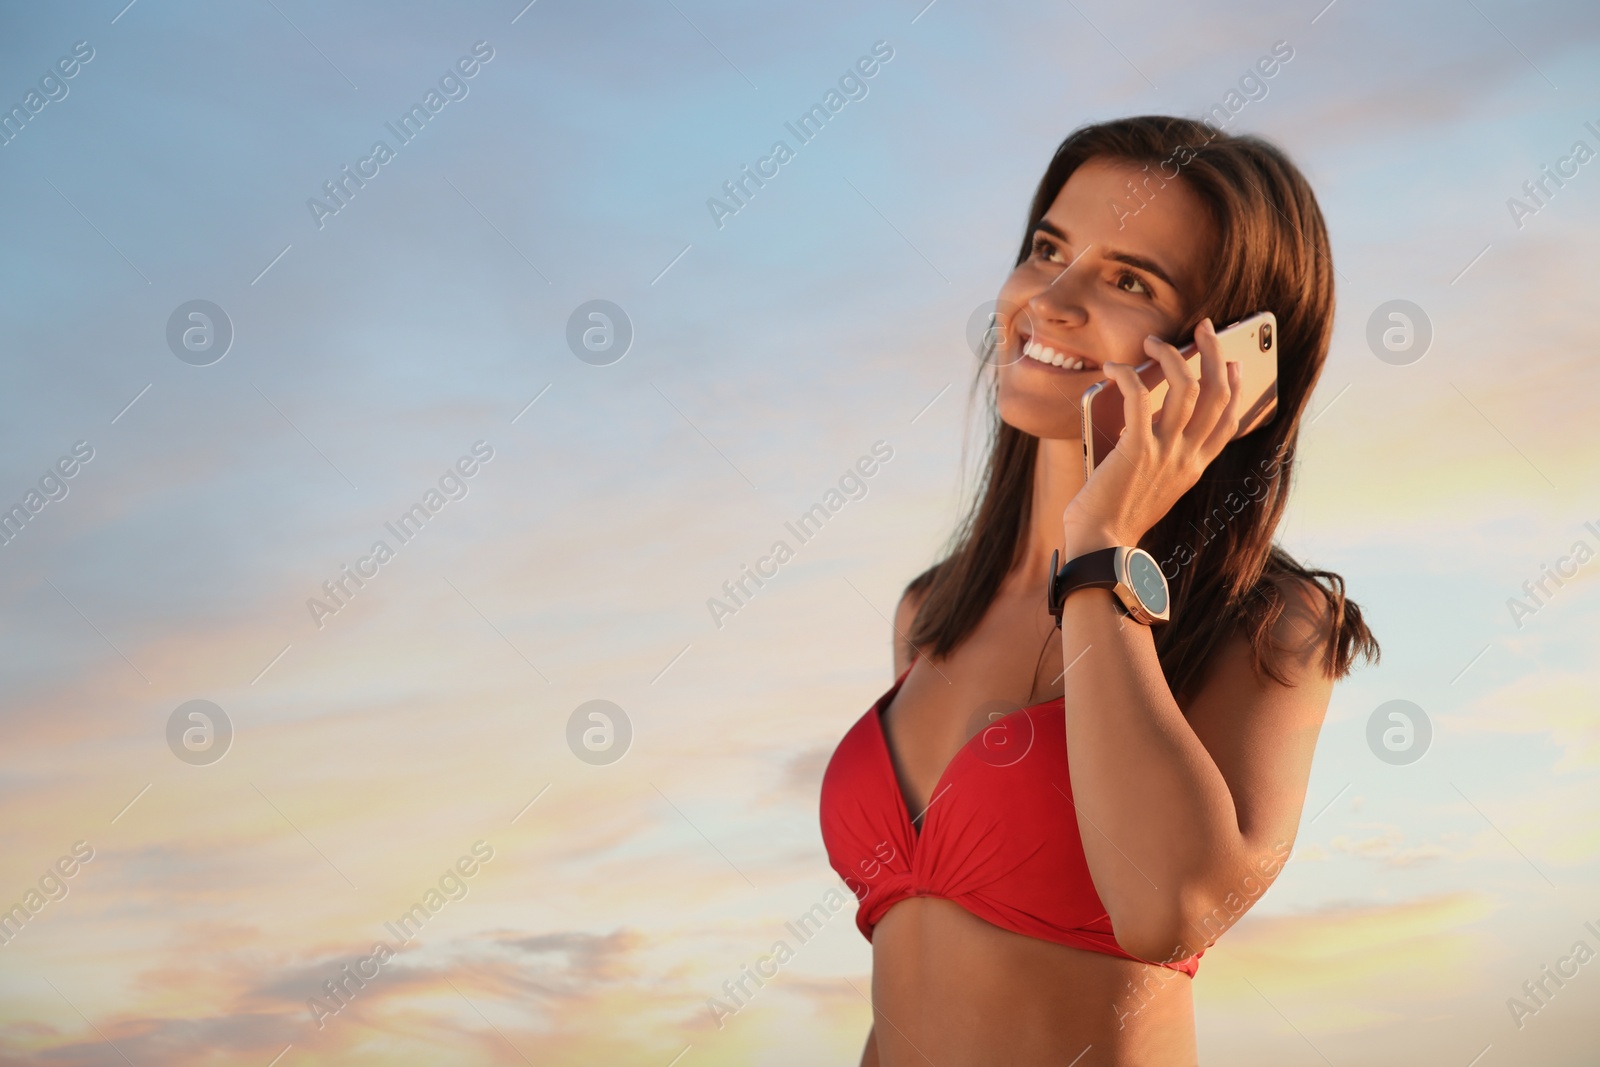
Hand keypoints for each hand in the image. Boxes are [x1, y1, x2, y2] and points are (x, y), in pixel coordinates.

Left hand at [1061, 318, 1245, 553]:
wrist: (1101, 546)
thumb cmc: (1115, 517)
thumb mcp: (1150, 485)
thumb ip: (1157, 455)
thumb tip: (1147, 418)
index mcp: (1193, 467)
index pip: (1228, 421)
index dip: (1235, 387)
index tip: (1234, 363)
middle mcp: (1188, 457)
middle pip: (1217, 393)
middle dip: (1214, 352)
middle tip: (1204, 327)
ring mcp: (1166, 452)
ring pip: (1187, 386)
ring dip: (1172, 354)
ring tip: (1153, 340)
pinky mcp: (1137, 448)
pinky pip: (1138, 395)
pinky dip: (1126, 374)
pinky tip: (1112, 367)